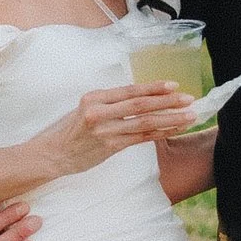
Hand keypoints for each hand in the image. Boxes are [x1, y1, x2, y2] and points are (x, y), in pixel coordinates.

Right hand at [44, 82, 196, 175]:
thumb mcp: (85, 107)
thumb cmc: (69, 130)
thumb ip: (109, 102)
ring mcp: (105, 131)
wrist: (51, 154)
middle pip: (140, 105)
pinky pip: (140, 139)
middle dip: (168, 102)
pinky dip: (160, 133)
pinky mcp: (110, 148)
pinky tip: (174, 129)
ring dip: (170, 119)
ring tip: (189, 116)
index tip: (174, 85)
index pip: (129, 90)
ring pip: (144, 123)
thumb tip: (140, 97)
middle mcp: (99, 112)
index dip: (153, 88)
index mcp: (94, 97)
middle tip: (189, 99)